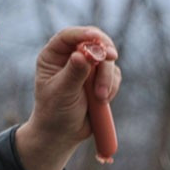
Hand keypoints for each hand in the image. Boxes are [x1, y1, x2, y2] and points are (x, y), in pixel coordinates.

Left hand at [15, 26, 120, 169]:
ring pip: (108, 61)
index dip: (85, 34)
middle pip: (94, 43)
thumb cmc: (55, 112)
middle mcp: (72, 57)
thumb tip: (82, 55)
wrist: (63, 134)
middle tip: (112, 58)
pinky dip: (112, 87)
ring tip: (100, 99)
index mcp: (54, 56)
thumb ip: (74, 73)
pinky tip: (102, 101)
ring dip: (107, 79)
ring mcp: (88, 69)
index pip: (69, 36)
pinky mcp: (101, 80)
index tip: (98, 40)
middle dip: (104, 55)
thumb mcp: (62, 92)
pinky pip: (115, 75)